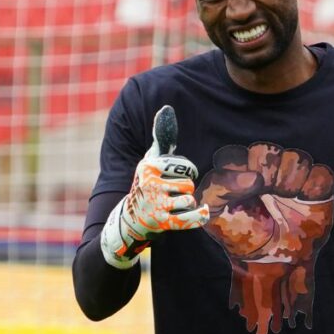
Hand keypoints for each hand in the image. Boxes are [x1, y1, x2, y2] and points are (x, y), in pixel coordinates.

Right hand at [99, 106, 208, 267]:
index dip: (186, 173)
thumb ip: (161, 138)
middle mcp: (151, 185)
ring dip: (186, 204)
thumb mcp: (150, 160)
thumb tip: (166, 109)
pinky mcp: (163, 223)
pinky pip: (192, 218)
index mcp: (150, 167)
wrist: (132, 217)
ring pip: (189, 200)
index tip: (177, 177)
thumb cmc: (147, 183)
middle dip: (184, 190)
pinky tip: (200, 211)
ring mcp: (156, 205)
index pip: (185, 169)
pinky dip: (199, 215)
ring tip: (174, 205)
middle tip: (172, 194)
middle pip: (188, 185)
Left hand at [195, 142, 333, 333]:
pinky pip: (321, 174)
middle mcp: (264, 168)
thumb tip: (252, 177)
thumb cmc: (241, 235)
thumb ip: (218, 190)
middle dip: (267, 171)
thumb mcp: (214, 216)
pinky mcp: (316, 187)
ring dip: (290, 179)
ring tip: (285, 198)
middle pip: (268, 150)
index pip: (236, 154)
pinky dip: (313, 187)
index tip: (249, 187)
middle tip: (267, 193)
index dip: (241, 167)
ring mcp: (291, 176)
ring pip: (296, 157)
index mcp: (237, 171)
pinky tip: (302, 200)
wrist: (271, 262)